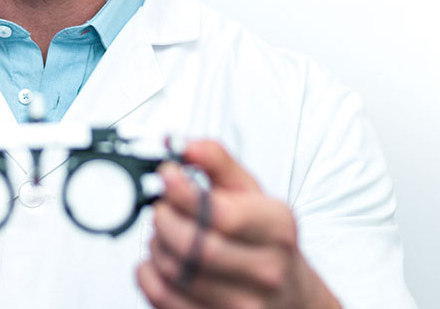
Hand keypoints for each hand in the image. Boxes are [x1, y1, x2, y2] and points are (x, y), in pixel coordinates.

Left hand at [137, 140, 340, 308]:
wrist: (290, 293)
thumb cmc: (268, 240)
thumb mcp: (253, 192)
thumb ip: (217, 162)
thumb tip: (184, 145)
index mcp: (276, 228)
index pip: (220, 214)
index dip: (182, 192)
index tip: (166, 176)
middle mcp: (265, 270)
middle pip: (192, 246)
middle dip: (163, 219)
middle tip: (161, 207)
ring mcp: (243, 304)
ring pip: (175, 273)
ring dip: (155, 245)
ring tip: (164, 232)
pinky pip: (164, 300)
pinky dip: (148, 275)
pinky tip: (157, 261)